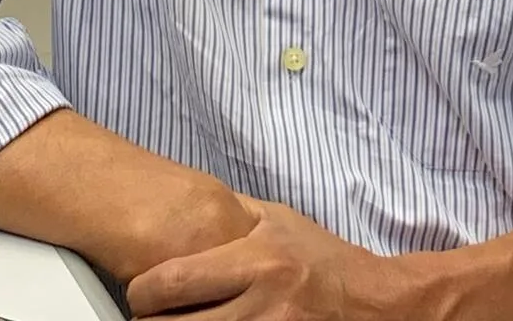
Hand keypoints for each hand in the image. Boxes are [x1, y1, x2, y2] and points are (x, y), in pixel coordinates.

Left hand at [127, 198, 428, 319]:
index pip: (173, 281)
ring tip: (177, 320)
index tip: (140, 289)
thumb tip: (180, 204)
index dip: (142, 290)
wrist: (372, 302)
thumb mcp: (278, 219)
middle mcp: (262, 304)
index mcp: (258, 261)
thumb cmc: (321, 258)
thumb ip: (231, 216)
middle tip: (152, 312)